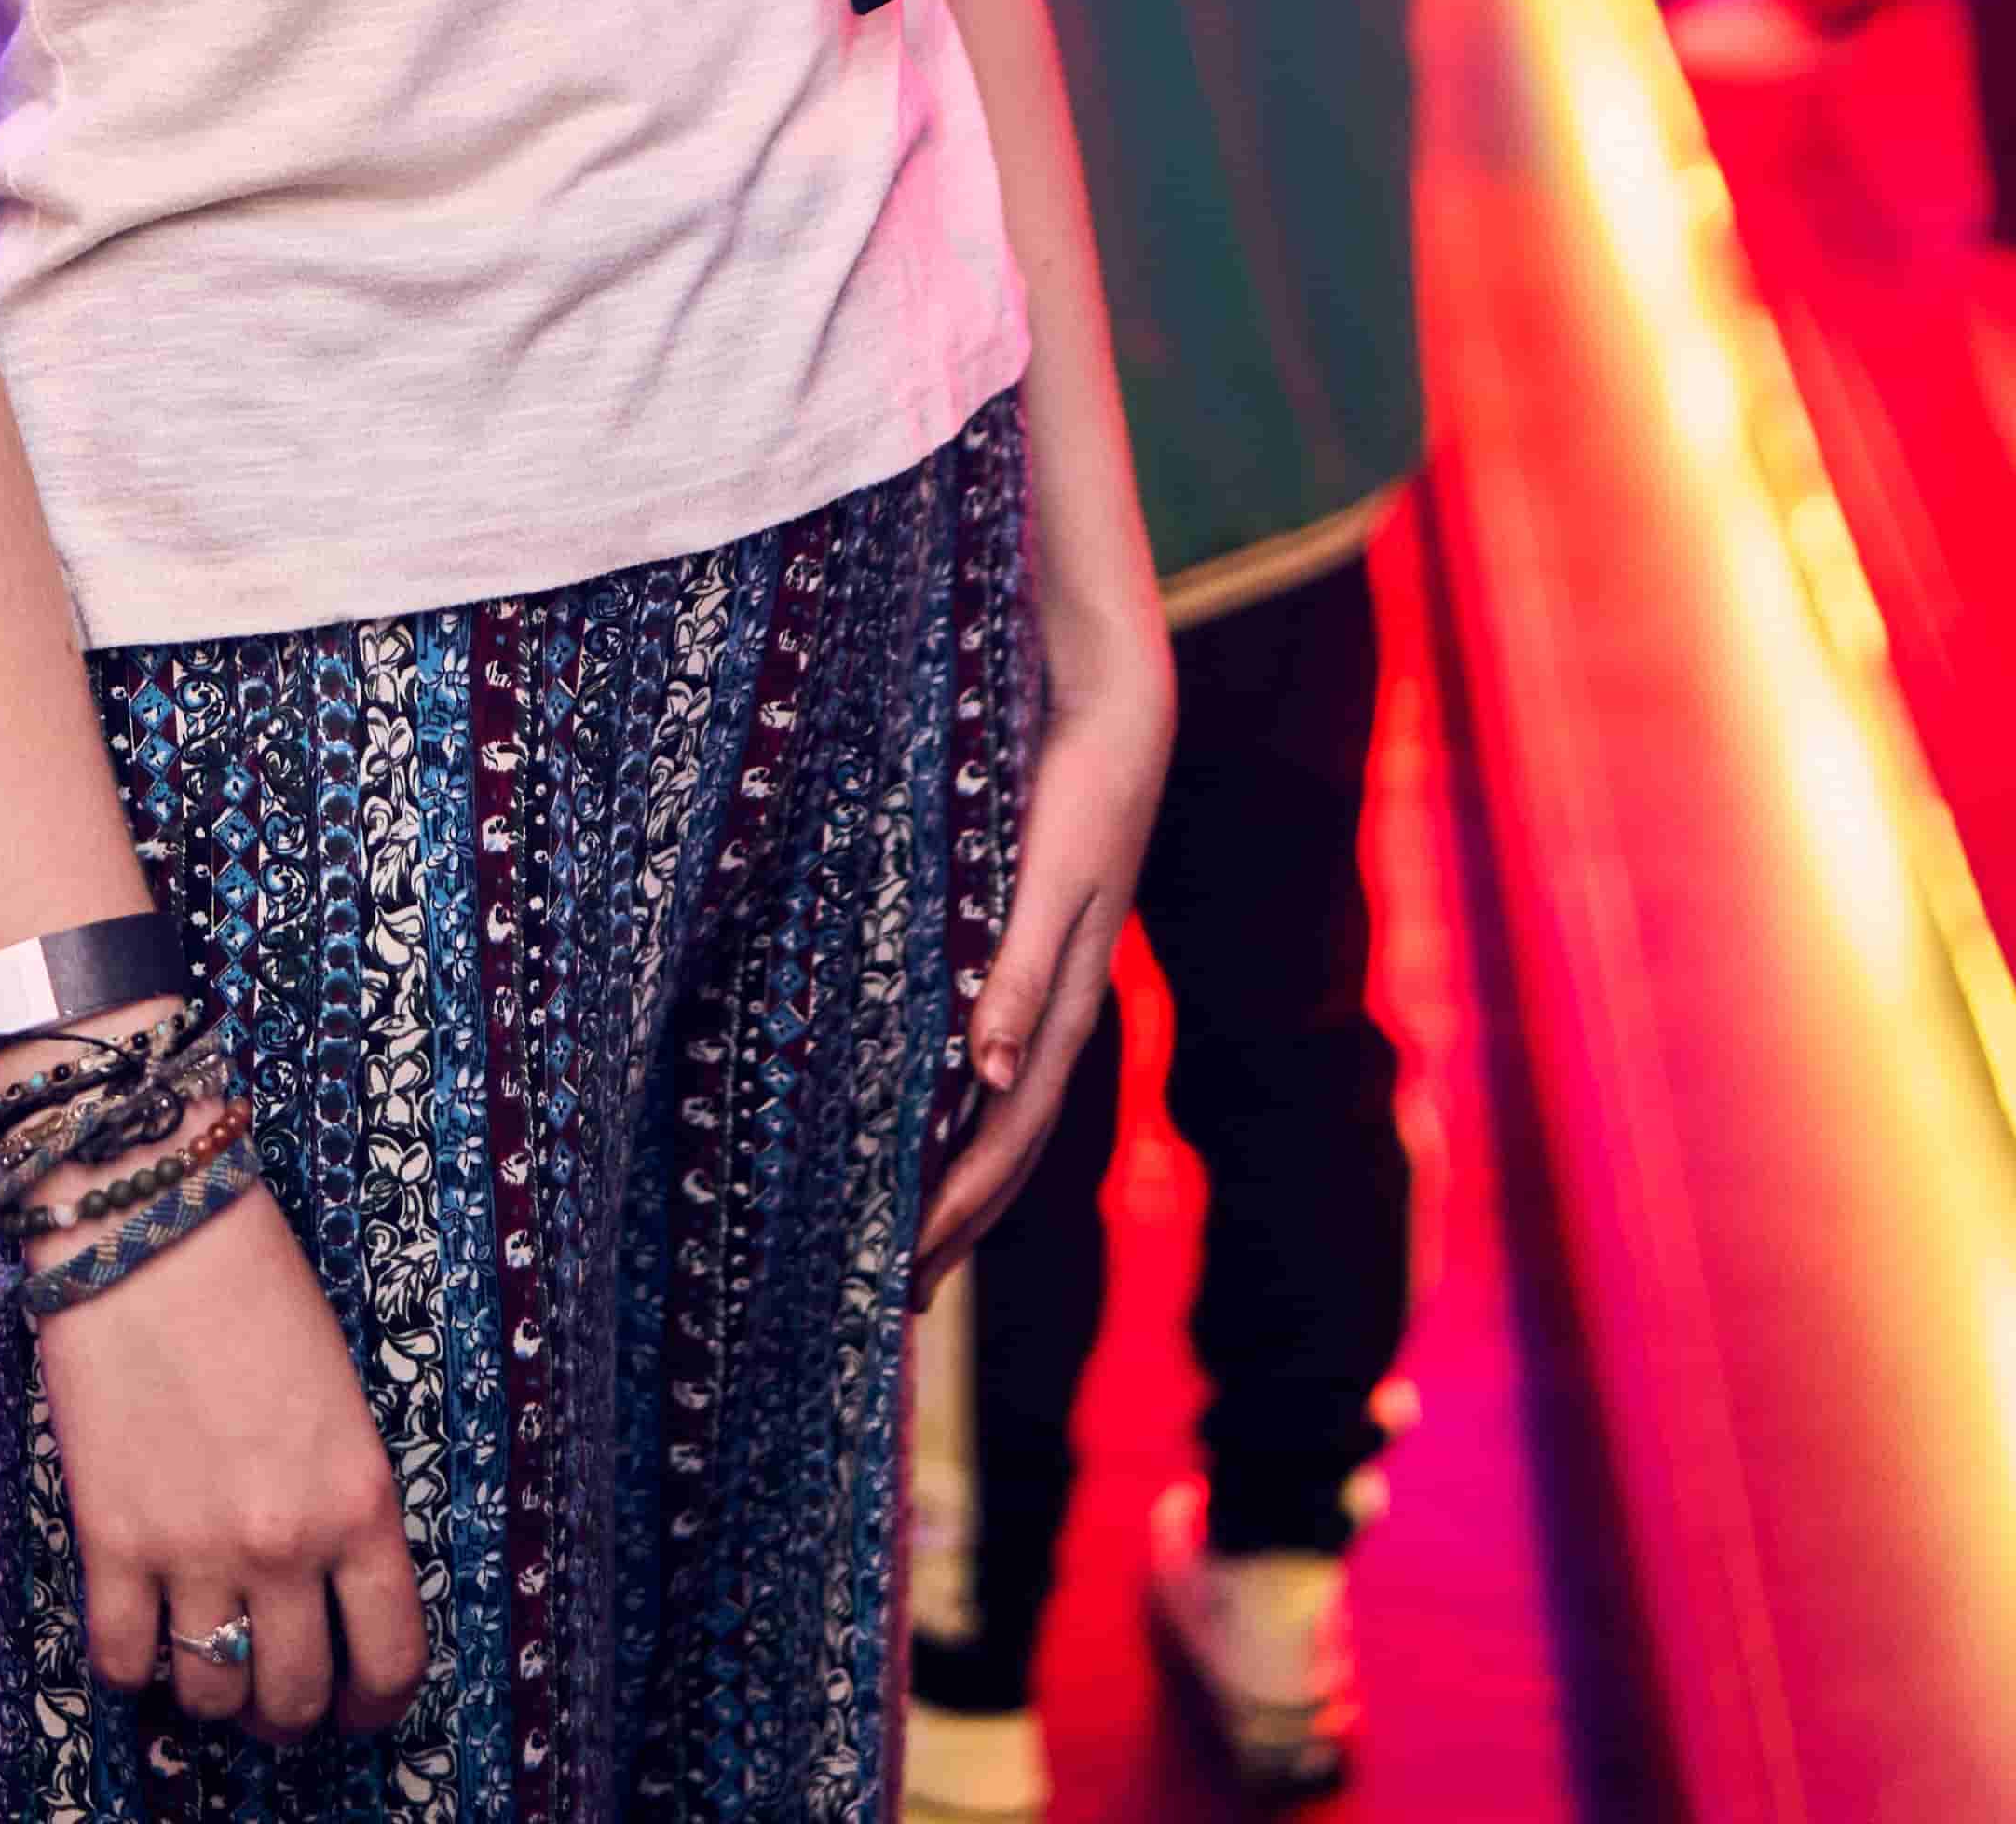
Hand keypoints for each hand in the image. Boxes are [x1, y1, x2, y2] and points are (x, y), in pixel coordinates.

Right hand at [35, 1177, 426, 1746]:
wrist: (151, 1221)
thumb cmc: (254, 1285)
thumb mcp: (340, 1397)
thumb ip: (338, 1500)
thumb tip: (320, 1589)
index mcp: (360, 1498)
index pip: (391, 1659)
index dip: (375, 1699)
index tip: (357, 1701)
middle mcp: (286, 1541)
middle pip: (296, 1697)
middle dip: (288, 1707)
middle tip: (271, 1681)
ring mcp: (194, 1548)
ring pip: (211, 1698)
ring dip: (210, 1691)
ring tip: (203, 1652)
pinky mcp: (111, 1540)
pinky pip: (122, 1663)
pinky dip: (131, 1664)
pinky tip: (140, 1626)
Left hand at [914, 647, 1171, 1301]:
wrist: (1117, 719)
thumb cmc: (1078, 792)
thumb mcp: (1048, 880)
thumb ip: (1020, 973)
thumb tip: (988, 1076)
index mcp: (1067, 1010)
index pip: (1004, 1140)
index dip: (958, 1211)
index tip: (905, 1275)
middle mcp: (1063, 1014)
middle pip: (1010, 1148)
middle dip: (960, 1225)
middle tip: (897, 1297)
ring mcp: (1056, 989)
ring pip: (1007, 1114)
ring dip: (965, 1181)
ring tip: (917, 1237)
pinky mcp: (1038, 954)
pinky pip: (1000, 1061)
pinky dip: (967, 1113)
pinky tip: (932, 1118)